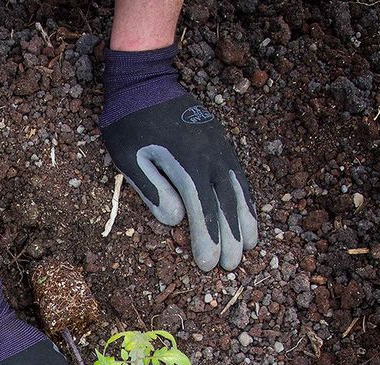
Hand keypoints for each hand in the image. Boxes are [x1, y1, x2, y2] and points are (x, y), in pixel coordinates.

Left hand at [102, 93, 257, 270]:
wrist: (144, 82)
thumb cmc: (129, 123)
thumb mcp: (128, 157)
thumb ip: (151, 188)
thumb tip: (176, 219)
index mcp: (187, 160)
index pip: (201, 207)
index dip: (207, 237)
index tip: (209, 264)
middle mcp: (211, 153)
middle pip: (225, 202)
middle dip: (230, 237)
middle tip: (232, 266)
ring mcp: (219, 146)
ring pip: (238, 188)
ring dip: (245, 219)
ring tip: (250, 246)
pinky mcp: (220, 141)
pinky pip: (238, 174)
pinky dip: (245, 197)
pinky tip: (248, 214)